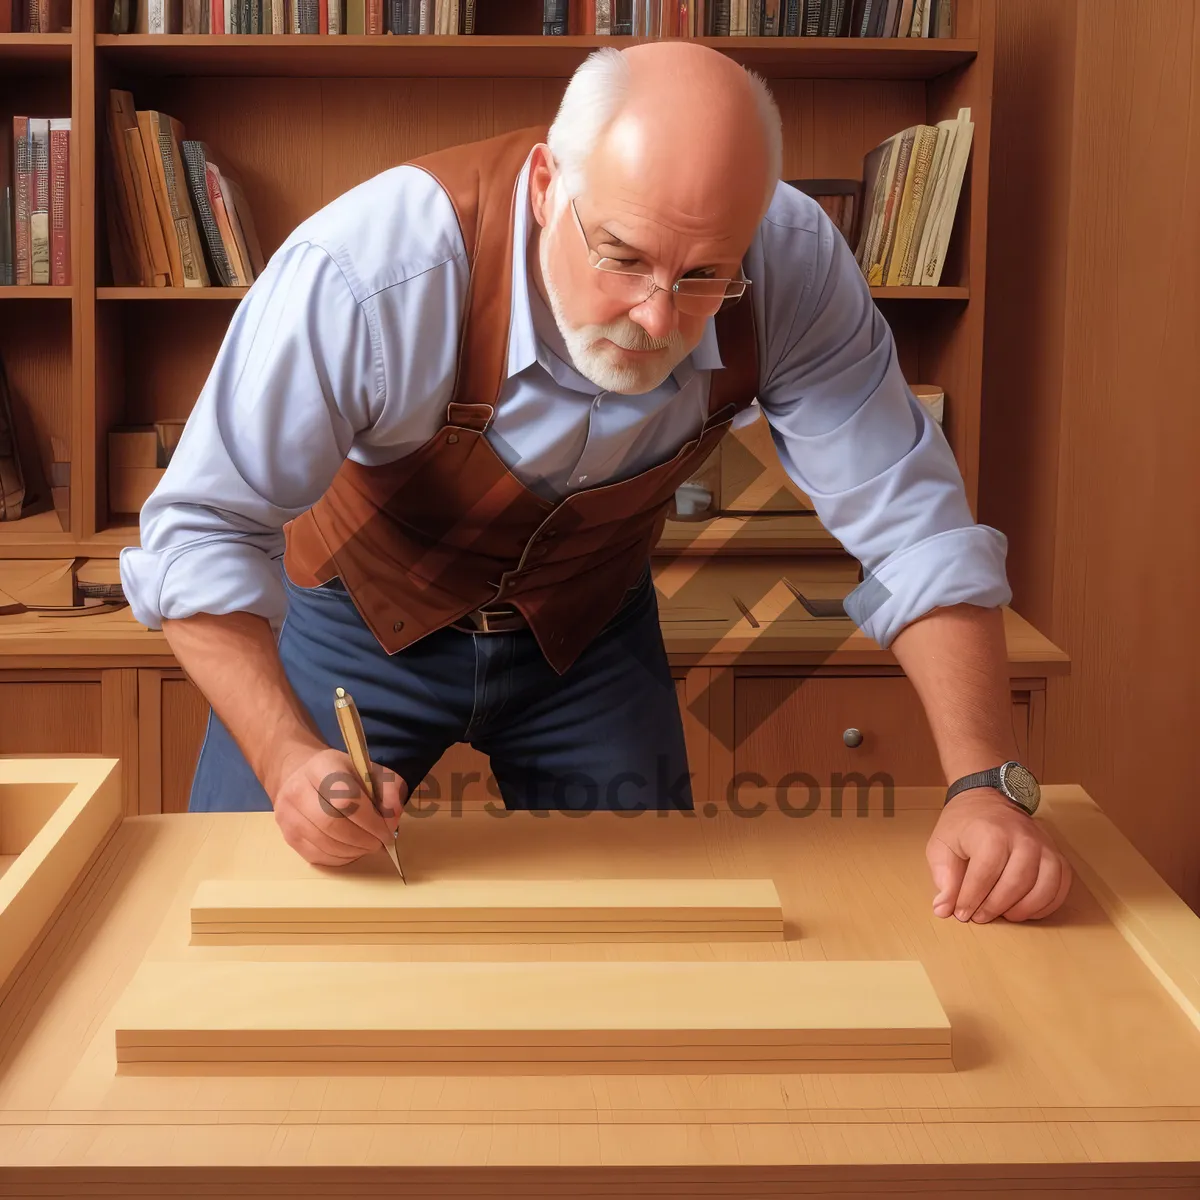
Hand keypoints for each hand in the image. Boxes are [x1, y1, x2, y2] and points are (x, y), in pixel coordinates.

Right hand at [266, 743, 406, 866]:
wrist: (304, 777)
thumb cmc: (344, 776)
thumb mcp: (372, 772)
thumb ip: (390, 789)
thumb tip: (392, 819)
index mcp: (322, 766)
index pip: (346, 798)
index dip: (371, 819)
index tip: (387, 828)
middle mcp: (298, 789)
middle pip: (333, 823)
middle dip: (363, 839)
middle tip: (379, 842)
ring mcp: (288, 815)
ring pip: (325, 843)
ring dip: (354, 851)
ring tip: (368, 845)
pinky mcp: (288, 837)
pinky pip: (318, 856)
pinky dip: (341, 858)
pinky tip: (352, 849)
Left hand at [926, 788, 1072, 922]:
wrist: (986, 799)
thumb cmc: (963, 825)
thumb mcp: (941, 846)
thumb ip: (943, 878)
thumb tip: (943, 909)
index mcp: (991, 833)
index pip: (984, 875)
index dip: (971, 900)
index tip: (961, 913)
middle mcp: (1022, 838)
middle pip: (1016, 883)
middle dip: (995, 907)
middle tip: (980, 917)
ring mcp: (1043, 846)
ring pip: (1044, 887)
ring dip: (1023, 909)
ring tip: (1003, 916)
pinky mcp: (1056, 854)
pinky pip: (1061, 885)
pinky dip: (1046, 904)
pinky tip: (1027, 910)